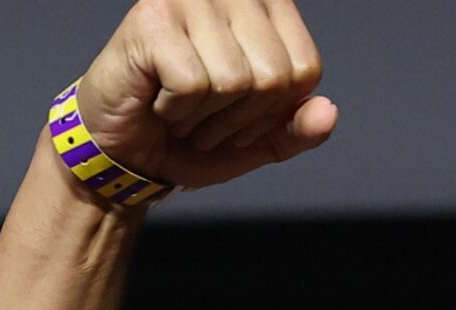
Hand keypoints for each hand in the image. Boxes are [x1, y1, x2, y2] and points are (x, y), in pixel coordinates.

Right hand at [76, 0, 334, 188]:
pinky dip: (178, 110)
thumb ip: (300, 129)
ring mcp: (188, 0)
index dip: (278, 108)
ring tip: (183, 111)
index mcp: (266, 9)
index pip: (306, 68)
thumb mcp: (262, 140)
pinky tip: (160, 102)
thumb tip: (328, 112)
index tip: (243, 113)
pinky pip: (193, 83)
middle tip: (208, 118)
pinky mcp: (151, 18)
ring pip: (234, 79)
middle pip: (274, 74)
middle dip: (243, 117)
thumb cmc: (194, 133)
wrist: (127, 150)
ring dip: (208, 117)